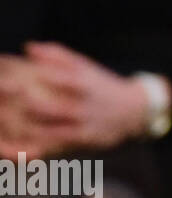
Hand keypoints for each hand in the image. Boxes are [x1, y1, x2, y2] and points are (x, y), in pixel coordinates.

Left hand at [1, 42, 153, 156]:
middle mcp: (86, 106)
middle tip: (8, 101)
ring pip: (55, 132)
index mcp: (86, 83)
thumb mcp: (86, 66)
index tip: (13, 77)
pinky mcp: (83, 142)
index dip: (39, 77)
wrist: (134, 111)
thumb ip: (58, 55)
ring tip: (7, 126)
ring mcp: (85, 126)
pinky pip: (58, 148)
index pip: (63, 78)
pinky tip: (19, 148)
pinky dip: (39, 149)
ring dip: (30, 131)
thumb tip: (28, 47)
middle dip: (31, 106)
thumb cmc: (100, 85)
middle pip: (56, 109)